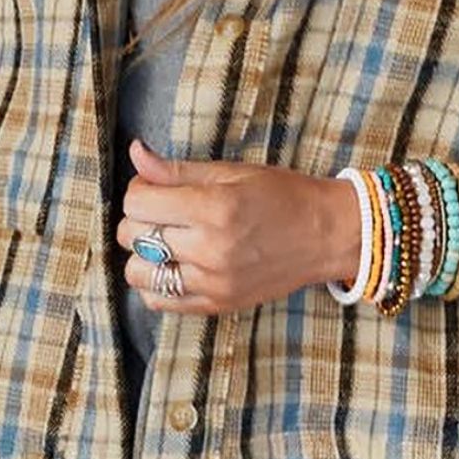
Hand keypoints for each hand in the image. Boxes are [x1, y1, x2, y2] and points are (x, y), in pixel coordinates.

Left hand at [117, 139, 360, 315]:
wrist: (327, 235)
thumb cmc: (283, 196)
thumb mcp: (233, 172)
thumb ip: (178, 170)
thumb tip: (136, 154)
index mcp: (214, 208)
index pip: (137, 201)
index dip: (141, 189)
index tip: (157, 187)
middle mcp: (210, 248)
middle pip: (131, 235)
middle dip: (139, 218)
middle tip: (164, 211)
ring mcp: (212, 282)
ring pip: (137, 272)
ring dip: (143, 254)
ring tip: (168, 240)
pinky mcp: (217, 304)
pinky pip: (158, 300)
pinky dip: (156, 282)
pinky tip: (176, 264)